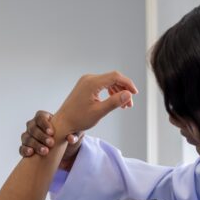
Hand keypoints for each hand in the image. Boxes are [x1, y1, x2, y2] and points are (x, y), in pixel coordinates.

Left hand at [19, 71, 137, 160]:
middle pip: (113, 78)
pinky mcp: (86, 86)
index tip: (135, 94)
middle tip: (130, 104)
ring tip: (124, 105)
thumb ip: (115, 102)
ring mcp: (87, 81)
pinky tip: (115, 101)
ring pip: (108, 81)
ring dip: (118, 91)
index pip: (115, 77)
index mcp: (92, 83)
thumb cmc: (79, 119)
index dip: (127, 84)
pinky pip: (102, 85)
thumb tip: (129, 95)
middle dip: (124, 89)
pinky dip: (110, 92)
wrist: (63, 122)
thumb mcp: (99, 112)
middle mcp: (89, 78)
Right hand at [19, 111, 82, 164]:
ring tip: (45, 151)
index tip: (52, 132)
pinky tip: (31, 153)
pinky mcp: (26, 147)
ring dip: (35, 144)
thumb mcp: (75, 134)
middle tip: (51, 143)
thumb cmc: (67, 137)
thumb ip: (75, 134)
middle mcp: (33, 126)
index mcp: (43, 118)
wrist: (63, 151)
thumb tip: (71, 139)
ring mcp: (28, 136)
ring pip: (26, 138)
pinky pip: (22, 148)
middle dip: (41, 136)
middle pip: (32, 128)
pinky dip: (25, 150)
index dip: (44, 124)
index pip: (39, 117)